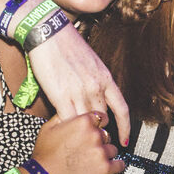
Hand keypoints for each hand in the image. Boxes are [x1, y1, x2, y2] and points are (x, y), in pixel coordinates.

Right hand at [28, 25, 130, 145]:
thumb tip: (98, 97)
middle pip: (103, 120)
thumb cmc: (67, 44)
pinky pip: (68, 121)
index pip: (122, 109)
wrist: (49, 32)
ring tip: (78, 140)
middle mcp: (96, 87)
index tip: (124, 141)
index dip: (125, 128)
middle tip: (94, 140)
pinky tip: (64, 134)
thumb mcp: (92, 62)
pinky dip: (67, 129)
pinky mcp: (60, 96)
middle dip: (100, 132)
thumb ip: (97, 81)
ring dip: (83, 133)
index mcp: (106, 78)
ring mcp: (79, 92)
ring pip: (87, 123)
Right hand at [32, 111, 124, 173]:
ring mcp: (101, 152)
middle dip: (100, 141)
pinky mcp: (105, 169)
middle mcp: (95, 135)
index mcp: (83, 122)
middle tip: (88, 149)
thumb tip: (71, 110)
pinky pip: (120, 165)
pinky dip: (116, 166)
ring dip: (106, 154)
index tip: (95, 130)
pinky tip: (109, 167)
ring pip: (113, 149)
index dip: (97, 125)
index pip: (102, 117)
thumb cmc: (44, 155)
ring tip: (92, 161)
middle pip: (107, 134)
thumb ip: (64, 115)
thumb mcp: (49, 127)